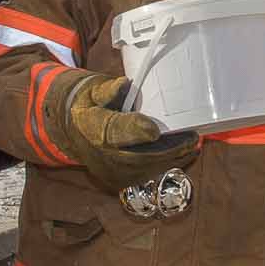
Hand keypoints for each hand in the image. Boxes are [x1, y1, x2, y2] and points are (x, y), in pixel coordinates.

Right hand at [54, 73, 199, 191]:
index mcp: (94, 129)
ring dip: (172, 157)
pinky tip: (182, 153)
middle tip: (192, 137)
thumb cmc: (89, 106)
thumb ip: (107, 90)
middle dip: (169, 149)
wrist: (72, 131)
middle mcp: (103, 156)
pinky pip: (146, 174)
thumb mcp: (92, 91)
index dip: (136, 131)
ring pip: (148, 168)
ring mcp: (111, 172)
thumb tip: (124, 84)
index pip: (116, 132)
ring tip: (192, 144)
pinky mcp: (119, 181)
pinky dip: (165, 163)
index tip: (155, 129)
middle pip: (140, 156)